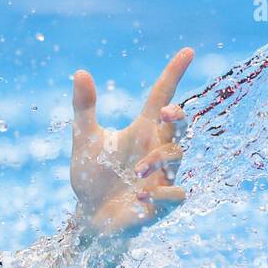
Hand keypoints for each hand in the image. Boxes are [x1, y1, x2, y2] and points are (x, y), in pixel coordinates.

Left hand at [69, 47, 193, 240]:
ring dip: (157, 161)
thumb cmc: (92, 175)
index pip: (162, 96)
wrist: (90, 215)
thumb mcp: (85, 138)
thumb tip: (80, 71)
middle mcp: (157, 148)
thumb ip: (84, 107)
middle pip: (178, 125)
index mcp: (141, 130)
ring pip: (177, 157)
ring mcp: (164, 174)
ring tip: (136, 174)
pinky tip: (139, 197)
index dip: (174, 74)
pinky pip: (175, 193)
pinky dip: (159, 192)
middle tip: (164, 112)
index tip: (187, 51)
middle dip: (175, 117)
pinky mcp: (162, 201)